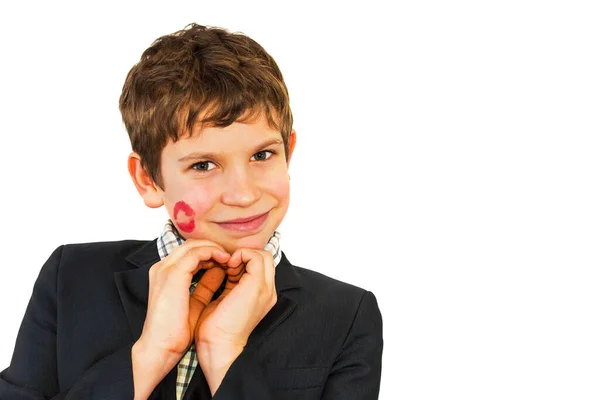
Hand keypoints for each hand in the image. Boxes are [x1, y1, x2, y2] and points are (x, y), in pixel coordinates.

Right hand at [132, 240, 229, 399]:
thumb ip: (204, 285)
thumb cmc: (176, 331)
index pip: (189, 252)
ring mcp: (166, 268)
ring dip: (214, 248)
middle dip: (213, 247)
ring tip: (230, 258)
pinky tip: (224, 260)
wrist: (161, 347)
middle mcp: (163, 267)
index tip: (227, 260)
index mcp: (166, 274)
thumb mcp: (194, 302)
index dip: (209, 252)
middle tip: (231, 256)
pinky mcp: (173, 274)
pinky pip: (196, 253)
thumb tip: (221, 271)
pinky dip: (212, 253)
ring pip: (193, 244)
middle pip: (191, 244)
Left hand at [194, 249, 276, 393]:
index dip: (241, 262)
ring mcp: (265, 288)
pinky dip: (241, 255)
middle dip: (242, 257)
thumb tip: (219, 268)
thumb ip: (227, 284)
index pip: (258, 267)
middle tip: (225, 267)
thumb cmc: (215, 330)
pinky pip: (255, 256)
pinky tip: (227, 265)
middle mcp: (267, 291)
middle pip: (263, 259)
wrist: (219, 347)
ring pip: (262, 255)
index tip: (223, 269)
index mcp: (260, 296)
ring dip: (241, 256)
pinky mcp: (257, 285)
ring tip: (226, 267)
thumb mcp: (223, 300)